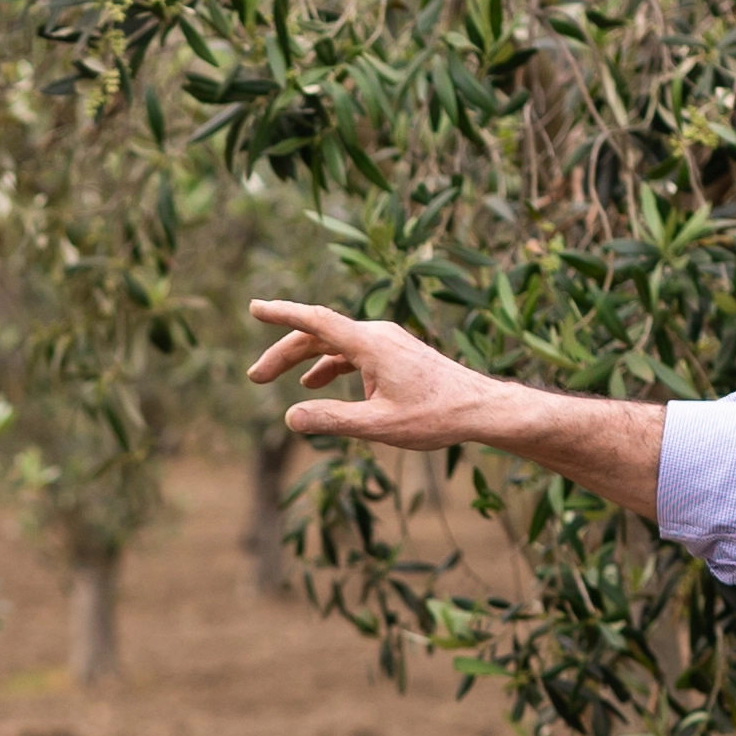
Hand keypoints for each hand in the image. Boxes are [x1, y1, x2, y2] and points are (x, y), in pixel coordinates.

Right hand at [244, 300, 665, 511]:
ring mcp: (388, 342)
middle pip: (318, 333)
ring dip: (305, 359)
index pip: (315, 321)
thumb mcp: (379, 427)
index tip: (253, 308)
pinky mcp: (396, 353)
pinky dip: (330, 365)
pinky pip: (353, 352)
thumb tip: (290, 416)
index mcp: (371, 344)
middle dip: (283, 352)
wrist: (481, 408)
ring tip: (278, 380)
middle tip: (255, 376)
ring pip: (335, 343)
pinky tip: (318, 385)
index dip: (281, 314)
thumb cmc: (436, 417)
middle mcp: (377, 335)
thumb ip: (332, 421)